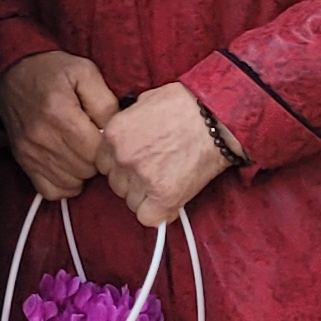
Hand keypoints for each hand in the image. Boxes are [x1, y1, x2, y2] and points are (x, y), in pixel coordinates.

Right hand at [0, 51, 119, 199]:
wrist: (12, 73)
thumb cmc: (51, 71)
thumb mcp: (85, 72)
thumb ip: (105, 101)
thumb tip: (117, 131)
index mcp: (60, 113)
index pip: (97, 152)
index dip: (109, 147)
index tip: (106, 135)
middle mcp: (42, 137)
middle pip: (86, 169)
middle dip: (97, 158)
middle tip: (94, 140)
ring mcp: (30, 152)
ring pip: (72, 183)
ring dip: (82, 171)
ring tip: (81, 151)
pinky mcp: (23, 161)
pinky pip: (51, 190)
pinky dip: (65, 184)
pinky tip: (69, 166)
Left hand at [96, 83, 230, 229]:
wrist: (217, 117)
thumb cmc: (186, 105)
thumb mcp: (144, 102)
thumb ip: (127, 123)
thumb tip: (124, 136)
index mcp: (114, 133)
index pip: (102, 163)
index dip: (120, 165)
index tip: (136, 164)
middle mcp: (123, 157)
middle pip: (116, 183)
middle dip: (133, 181)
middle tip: (157, 171)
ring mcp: (142, 177)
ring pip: (130, 202)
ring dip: (146, 197)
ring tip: (168, 181)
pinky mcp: (164, 196)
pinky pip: (149, 218)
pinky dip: (159, 214)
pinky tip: (170, 201)